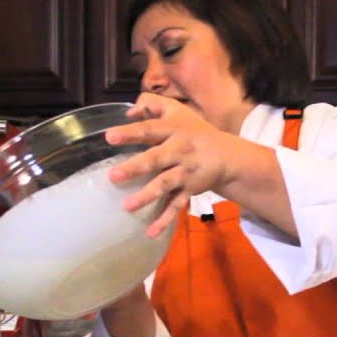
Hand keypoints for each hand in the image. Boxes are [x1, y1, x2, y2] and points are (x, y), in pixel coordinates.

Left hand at [104, 93, 241, 237]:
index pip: (149, 130)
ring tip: (127, 206)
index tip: (109, 137)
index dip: (130, 133)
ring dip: (147, 196)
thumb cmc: (194, 131)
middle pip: (156, 159)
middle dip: (136, 167)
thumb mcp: (176, 111)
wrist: (226, 155)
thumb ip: (152, 105)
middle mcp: (179, 151)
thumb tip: (128, 112)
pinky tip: (150, 232)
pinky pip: (176, 206)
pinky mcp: (189, 191)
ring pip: (165, 185)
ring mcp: (184, 173)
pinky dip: (165, 220)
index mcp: (173, 131)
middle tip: (114, 176)